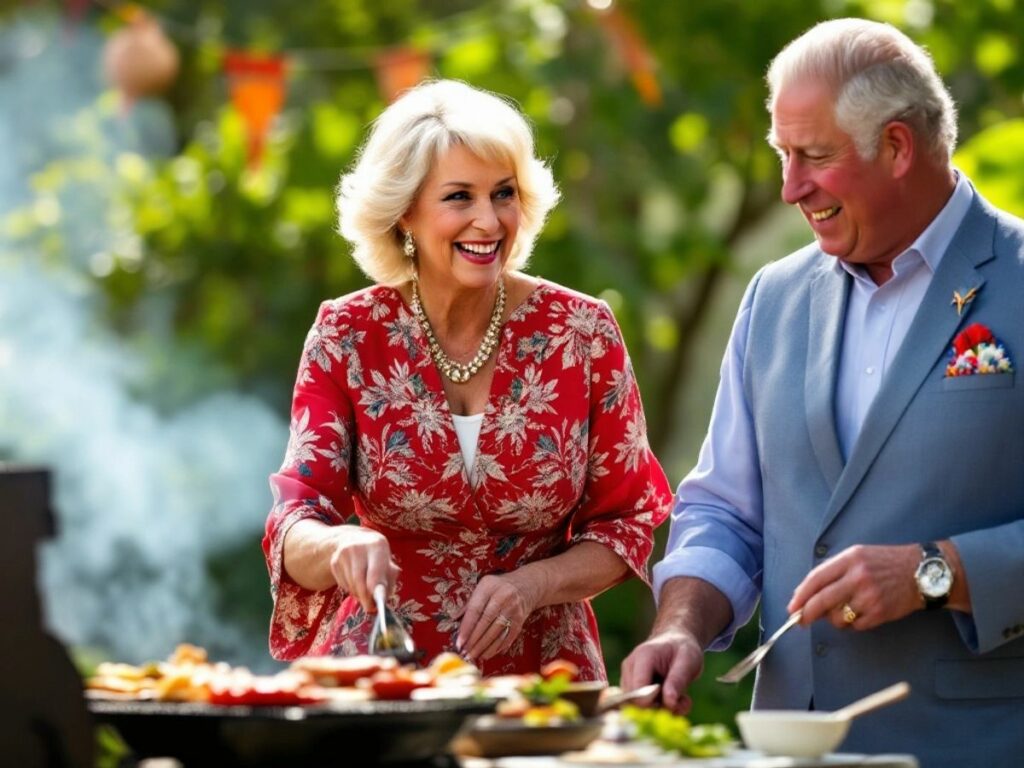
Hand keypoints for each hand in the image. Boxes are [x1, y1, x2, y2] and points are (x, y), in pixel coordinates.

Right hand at [328, 527, 399, 613]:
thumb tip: (381, 598)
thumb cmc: (377, 557)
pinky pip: (342, 584)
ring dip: (358, 595)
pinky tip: (355, 582)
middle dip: (365, 598)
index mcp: (377, 545)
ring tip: (365, 592)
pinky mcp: (334, 561)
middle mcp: (358, 547)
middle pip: (359, 581)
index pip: (375, 573)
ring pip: (351, 585)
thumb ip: (388, 580)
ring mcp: (343, 553)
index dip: (375, 591)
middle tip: (370, 607)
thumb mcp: (388, 564)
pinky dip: (350, 589)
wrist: (355, 540)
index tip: (376, 604)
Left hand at [454, 572, 540, 661]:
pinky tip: (487, 654)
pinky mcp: (520, 620)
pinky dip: (497, 647)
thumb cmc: (499, 587)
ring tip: (474, 656)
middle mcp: (502, 597)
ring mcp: (513, 609)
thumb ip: (469, 603)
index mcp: (488, 587)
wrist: (527, 586)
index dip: (466, 628)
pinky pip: (507, 637)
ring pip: (496, 632)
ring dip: (484, 647)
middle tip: (465, 653)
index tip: (459, 642)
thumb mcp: (483, 587)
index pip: (475, 610)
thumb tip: (454, 619)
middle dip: (474, 641)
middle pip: (485, 623)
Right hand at [621, 629, 703, 714]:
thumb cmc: (682, 648)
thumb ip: (677, 681)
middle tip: (682, 702)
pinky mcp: (631, 688)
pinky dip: (660, 709)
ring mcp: (628, 678)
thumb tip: (669, 703)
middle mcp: (630, 668)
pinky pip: (641, 707)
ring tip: (681, 699)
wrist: (675, 641)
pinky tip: (674, 700)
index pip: (637, 689)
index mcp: (642, 657)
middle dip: (660, 708)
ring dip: (662, 709)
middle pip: (635, 701)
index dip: (654, 704)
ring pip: (638, 707)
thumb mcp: (688, 661)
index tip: (674, 704)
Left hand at [788, 543, 921, 629]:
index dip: (801, 595)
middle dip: (807, 613)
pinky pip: (855, 625)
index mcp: (850, 559)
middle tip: (800, 620)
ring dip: (834, 618)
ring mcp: (870, 596)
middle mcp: (858, 577)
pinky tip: (859, 613)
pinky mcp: (880, 613)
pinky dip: (852, 623)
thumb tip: (806, 594)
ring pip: (838, 617)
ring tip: (843, 610)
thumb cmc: (885, 563)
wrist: (921, 572)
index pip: (816, 579)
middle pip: (822, 600)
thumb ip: (833, 571)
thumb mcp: (857, 556)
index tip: (792, 606)